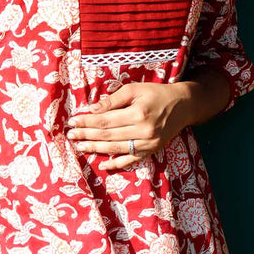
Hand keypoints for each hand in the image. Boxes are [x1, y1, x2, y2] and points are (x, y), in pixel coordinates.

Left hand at [65, 81, 196, 170]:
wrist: (183, 106)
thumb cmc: (156, 93)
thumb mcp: (135, 89)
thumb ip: (114, 99)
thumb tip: (92, 109)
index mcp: (138, 113)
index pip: (105, 120)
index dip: (87, 122)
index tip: (72, 121)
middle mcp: (143, 131)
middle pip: (108, 136)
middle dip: (86, 135)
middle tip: (70, 135)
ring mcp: (147, 144)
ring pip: (116, 149)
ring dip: (95, 149)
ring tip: (79, 146)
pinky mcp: (151, 151)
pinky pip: (131, 160)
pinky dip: (116, 164)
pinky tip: (102, 164)